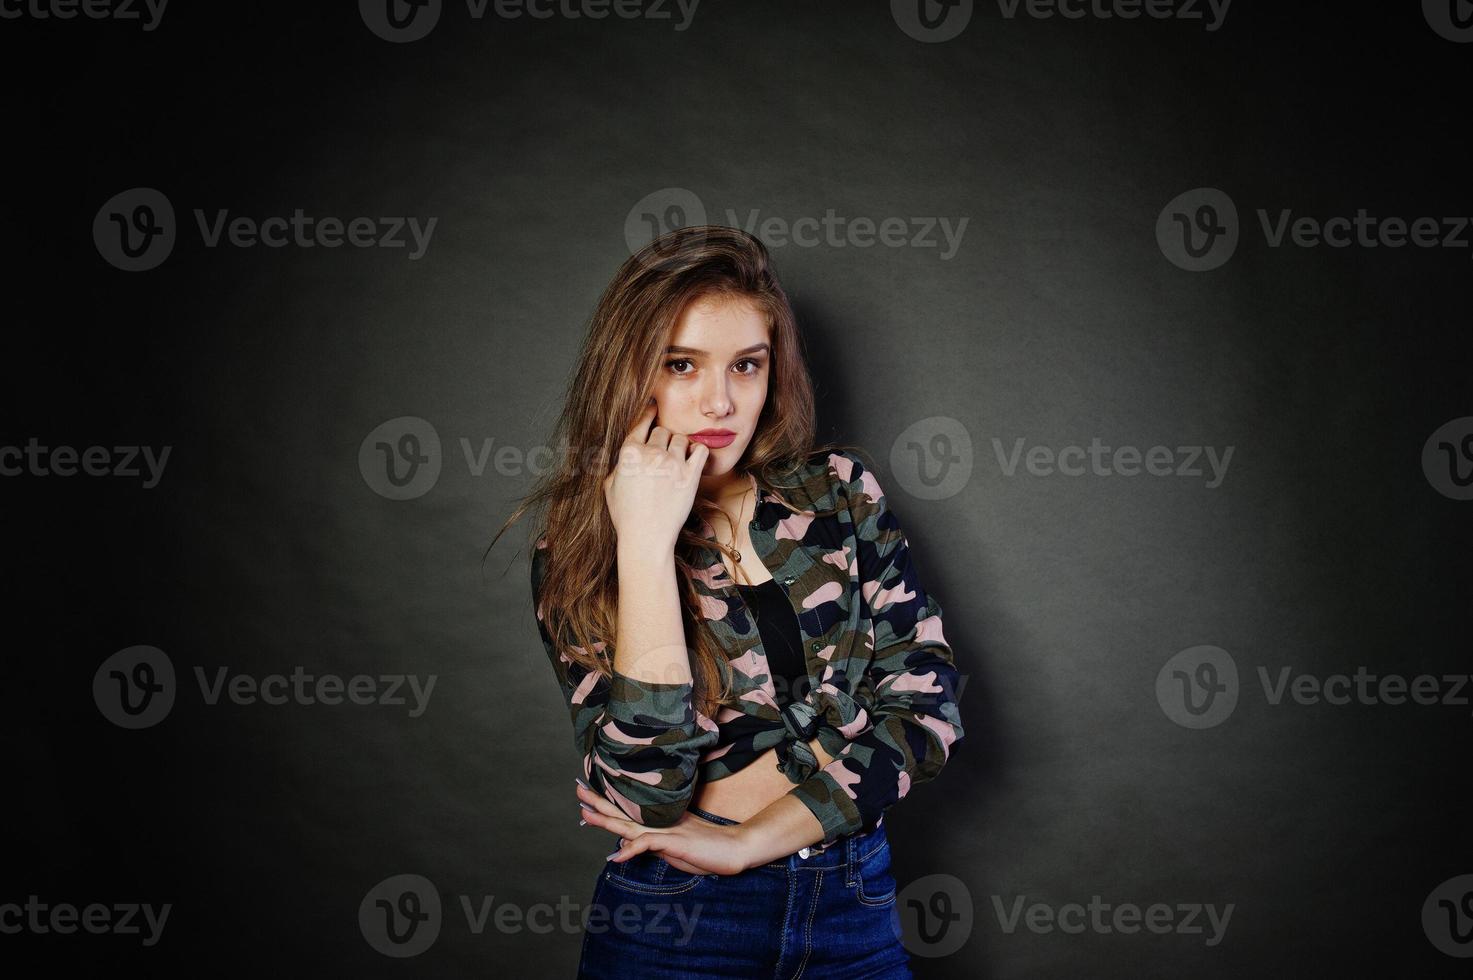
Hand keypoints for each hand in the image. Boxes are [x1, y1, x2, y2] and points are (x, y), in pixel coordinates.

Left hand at [577, 781, 752, 876]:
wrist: (735, 847)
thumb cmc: (708, 849)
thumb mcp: (675, 849)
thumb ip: (654, 844)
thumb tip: (628, 845)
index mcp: (658, 824)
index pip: (627, 813)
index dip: (607, 806)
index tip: (588, 797)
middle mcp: (658, 824)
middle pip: (623, 813)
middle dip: (598, 803)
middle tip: (578, 789)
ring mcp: (666, 832)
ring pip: (629, 826)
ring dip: (606, 820)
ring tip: (585, 814)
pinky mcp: (674, 842)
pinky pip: (649, 844)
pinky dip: (632, 849)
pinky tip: (618, 854)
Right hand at [602, 401, 709, 551]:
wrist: (646, 538)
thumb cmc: (626, 516)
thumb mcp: (610, 487)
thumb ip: (618, 465)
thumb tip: (624, 456)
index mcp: (629, 454)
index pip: (640, 422)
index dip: (648, 413)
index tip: (653, 407)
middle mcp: (651, 454)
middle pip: (662, 430)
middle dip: (662, 439)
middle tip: (663, 452)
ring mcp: (673, 464)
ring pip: (680, 438)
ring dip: (679, 445)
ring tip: (676, 459)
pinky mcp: (691, 476)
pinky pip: (700, 450)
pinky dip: (698, 451)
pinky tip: (693, 458)